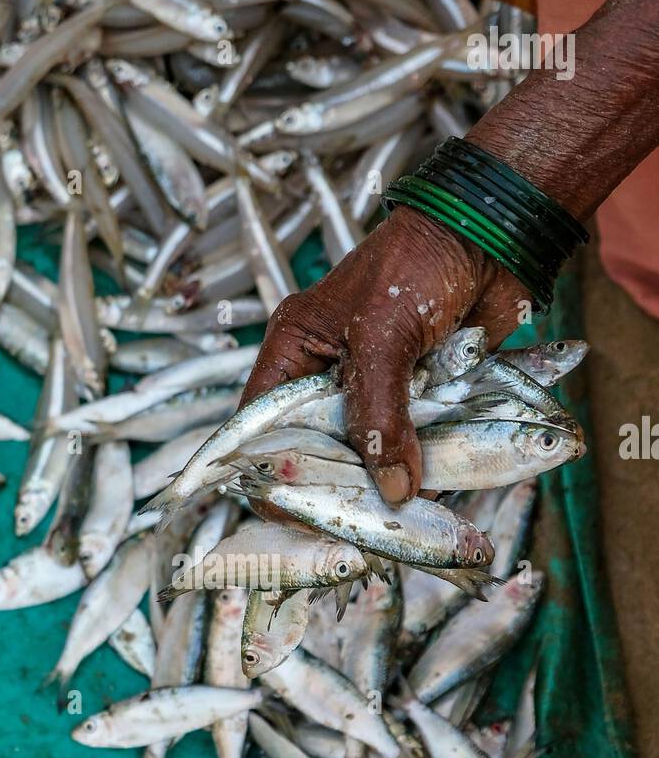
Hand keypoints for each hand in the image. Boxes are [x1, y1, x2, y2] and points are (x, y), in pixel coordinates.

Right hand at [239, 205, 530, 503]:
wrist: (493, 235)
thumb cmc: (421, 263)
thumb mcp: (383, 337)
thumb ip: (380, 413)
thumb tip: (392, 488)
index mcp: (297, 352)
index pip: (263, 424)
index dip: (272, 471)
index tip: (296, 509)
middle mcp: (330, 376)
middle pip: (318, 450)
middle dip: (336, 486)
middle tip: (355, 522)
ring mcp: (378, 390)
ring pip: (371, 455)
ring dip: (387, 483)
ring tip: (399, 516)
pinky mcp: (422, 399)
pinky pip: (416, 448)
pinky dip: (426, 469)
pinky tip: (434, 492)